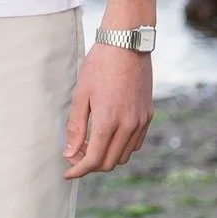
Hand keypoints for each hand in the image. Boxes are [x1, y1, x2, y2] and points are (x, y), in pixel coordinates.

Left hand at [63, 41, 152, 178]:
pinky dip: (121, 147)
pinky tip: (108, 136)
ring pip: (125, 156)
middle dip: (91, 165)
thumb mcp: (81, 93)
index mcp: (109, 121)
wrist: (127, 44)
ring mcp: (141, 121)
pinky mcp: (148, 115)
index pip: (94, 159)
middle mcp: (128, 126)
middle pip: (110, 162)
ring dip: (107, 157)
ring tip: (90, 144)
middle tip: (75, 155)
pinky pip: (136, 143)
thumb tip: (70, 153)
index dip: (79, 170)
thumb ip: (76, 126)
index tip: (67, 173)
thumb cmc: (100, 65)